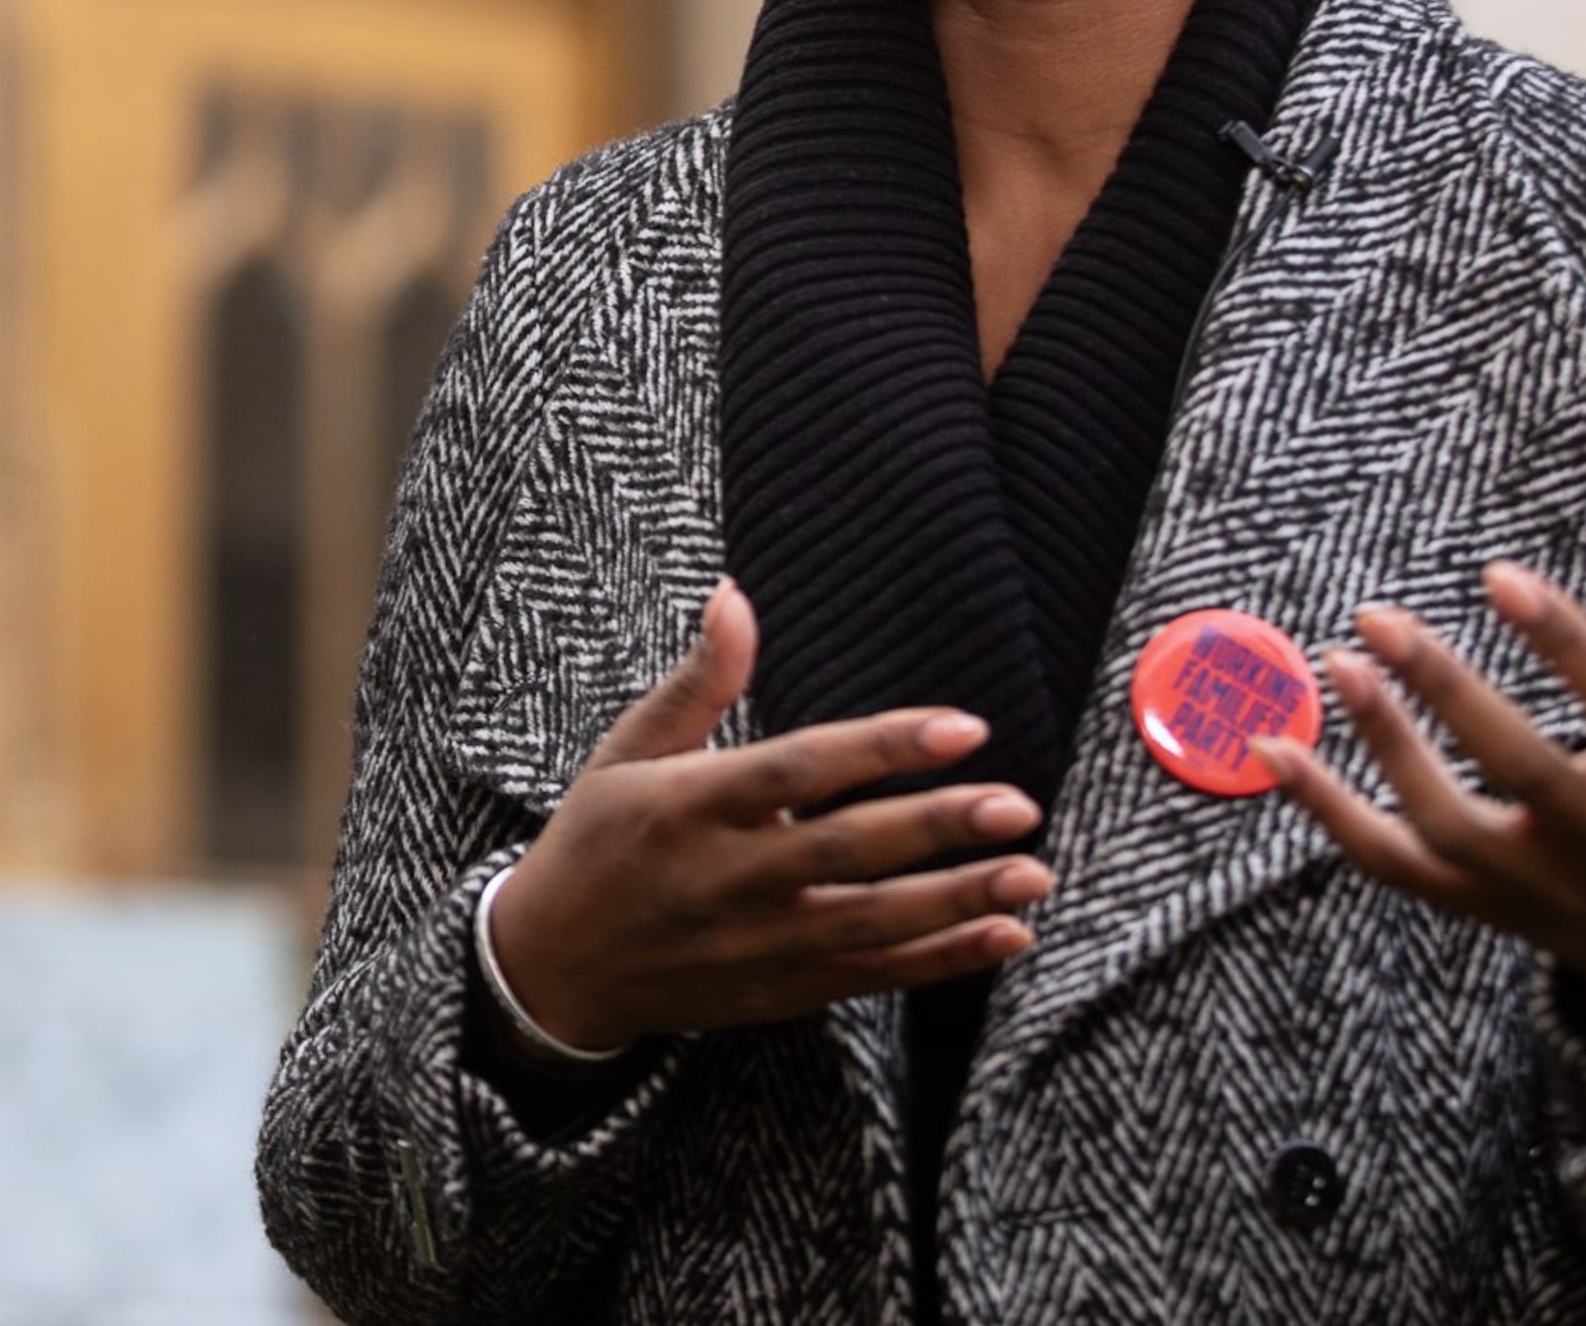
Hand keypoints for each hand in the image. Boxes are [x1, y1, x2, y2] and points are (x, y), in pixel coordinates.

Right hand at [486, 580, 1053, 1054]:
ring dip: (958, 901)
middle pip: (848, 851)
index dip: (883, 747)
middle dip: (939, 830)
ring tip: (1031, 875)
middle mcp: (727, 877)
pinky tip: (1003, 938)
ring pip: (873, 924)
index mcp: (689, 805)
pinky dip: (941, 961)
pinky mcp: (779, 991)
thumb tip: (735, 594)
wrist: (554, 968)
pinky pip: (872, 977)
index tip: (962, 727)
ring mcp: (757, 943)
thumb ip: (698, 680)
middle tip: (1019, 806)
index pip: (801, 769)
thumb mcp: (628, 751)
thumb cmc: (597, 840)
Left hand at [1258, 560, 1585, 1047]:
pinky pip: (1386, 863)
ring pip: (1443, 826)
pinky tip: (1268, 746)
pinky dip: (1322, 812)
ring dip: (1380, 748)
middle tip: (1378, 615)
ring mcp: (1531, 886)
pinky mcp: (1474, 904)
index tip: (1501, 574)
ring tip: (1336, 660)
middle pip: (1517, 771)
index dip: (1565, 645)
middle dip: (1446, 693)